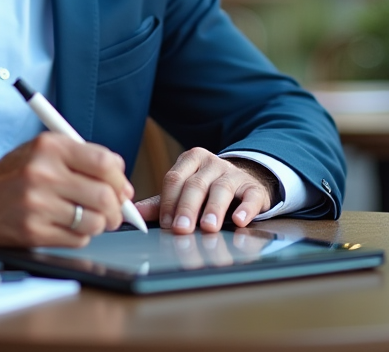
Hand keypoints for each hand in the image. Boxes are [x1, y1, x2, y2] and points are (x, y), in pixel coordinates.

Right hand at [0, 133, 133, 246]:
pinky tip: (67, 227)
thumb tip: (122, 185)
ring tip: (89, 219)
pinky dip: (80, 236)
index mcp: (50, 147)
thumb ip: (82, 160)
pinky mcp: (33, 231)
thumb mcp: (42, 151)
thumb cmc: (13, 176)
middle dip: (116, 207)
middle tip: (113, 211)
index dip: (120, 178)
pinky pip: (77, 238)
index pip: (105, 162)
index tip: (121, 188)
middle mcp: (43, 172)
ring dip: (99, 224)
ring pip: (94, 221)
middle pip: (104, 195)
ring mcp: (37, 204)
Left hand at [135, 149, 279, 233]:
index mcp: (190, 160)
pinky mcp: (254, 187)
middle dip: (187, 208)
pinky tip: (240, 220)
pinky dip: (245, 208)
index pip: (174, 178)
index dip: (169, 202)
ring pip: (221, 188)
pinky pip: (250, 196)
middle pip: (195, 184)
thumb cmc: (208, 188)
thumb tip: (135, 213)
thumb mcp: (185, 190)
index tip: (166, 223)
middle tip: (181, 228)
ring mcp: (233, 173)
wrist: (246, 180)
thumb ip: (161, 202)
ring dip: (213, 209)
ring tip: (208, 227)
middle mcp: (212, 163)